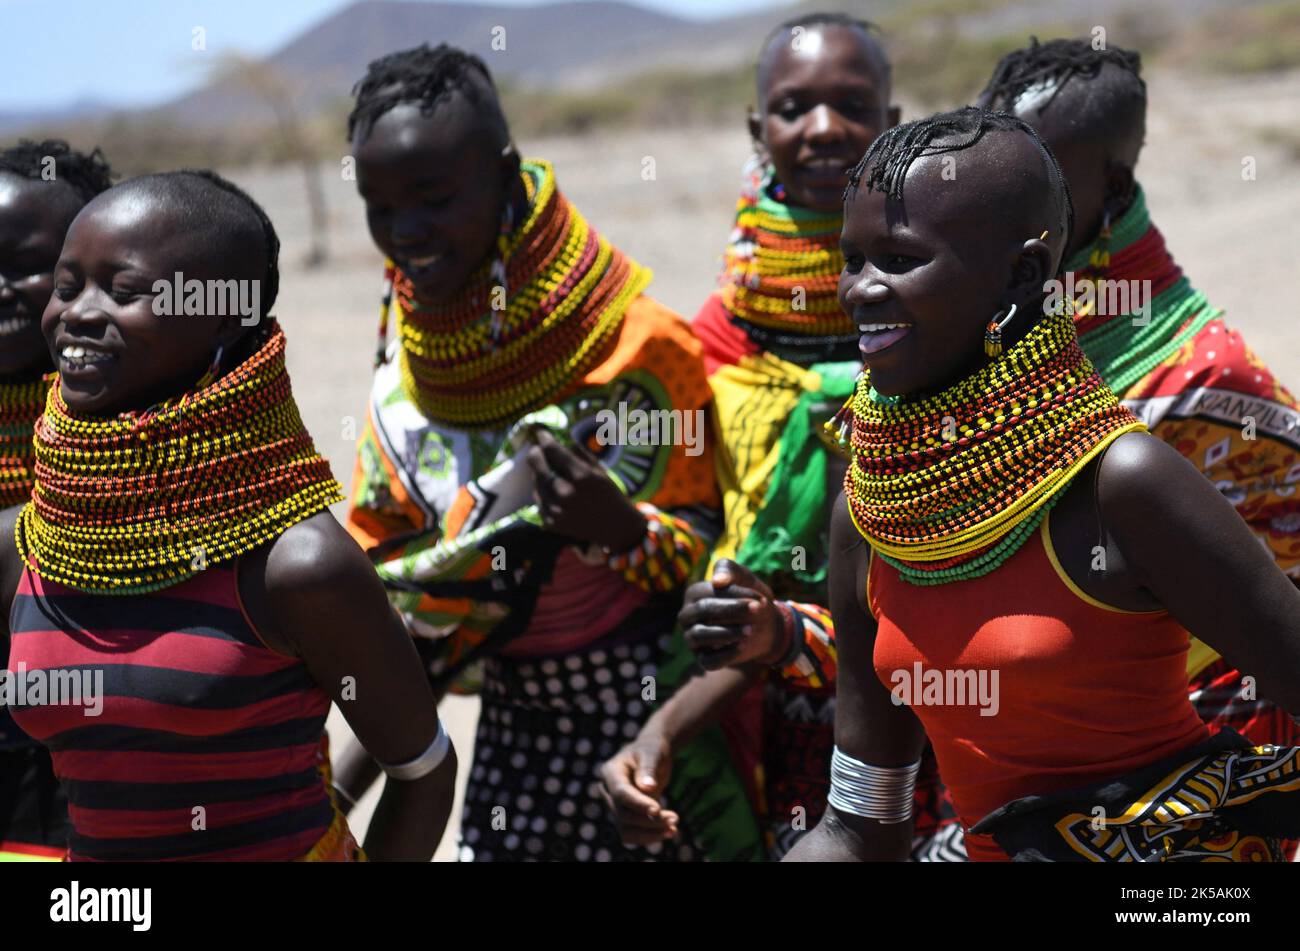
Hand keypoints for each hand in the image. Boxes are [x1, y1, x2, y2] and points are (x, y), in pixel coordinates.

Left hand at [526, 427, 645, 549]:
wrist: (615, 528)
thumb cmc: (609, 494)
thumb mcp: (599, 470)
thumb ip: (578, 453)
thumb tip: (559, 439)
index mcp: (582, 477)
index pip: (552, 450)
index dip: (544, 438)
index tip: (540, 433)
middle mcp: (566, 493)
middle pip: (537, 465)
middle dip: (536, 453)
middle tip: (537, 449)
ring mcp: (556, 510)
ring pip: (536, 482)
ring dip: (539, 473)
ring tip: (548, 470)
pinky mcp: (550, 523)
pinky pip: (538, 499)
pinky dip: (542, 491)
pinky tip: (551, 488)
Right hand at [598, 730, 678, 846]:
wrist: (651, 756)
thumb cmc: (652, 750)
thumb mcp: (652, 752)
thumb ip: (649, 768)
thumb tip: (648, 788)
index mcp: (611, 772)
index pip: (621, 793)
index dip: (638, 804)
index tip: (658, 810)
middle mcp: (608, 791)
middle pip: (624, 815)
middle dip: (650, 820)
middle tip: (676, 818)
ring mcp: (615, 806)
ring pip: (626, 830)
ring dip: (650, 833)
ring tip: (674, 830)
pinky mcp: (624, 817)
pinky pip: (633, 834)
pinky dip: (650, 836)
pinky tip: (670, 832)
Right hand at [678, 559, 786, 669]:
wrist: (764, 625)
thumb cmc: (749, 598)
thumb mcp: (744, 579)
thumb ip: (730, 571)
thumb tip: (717, 581)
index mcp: (694, 594)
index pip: (708, 591)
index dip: (734, 594)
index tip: (759, 599)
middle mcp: (687, 616)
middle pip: (702, 610)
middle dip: (732, 610)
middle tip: (757, 610)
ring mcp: (693, 639)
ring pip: (700, 635)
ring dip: (727, 632)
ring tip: (750, 630)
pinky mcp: (703, 659)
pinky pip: (709, 660)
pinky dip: (727, 654)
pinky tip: (744, 645)